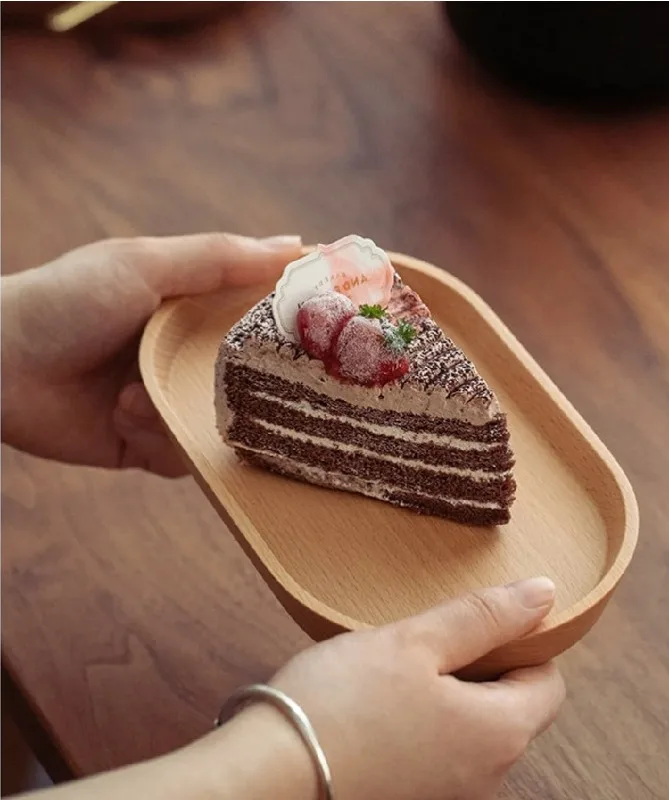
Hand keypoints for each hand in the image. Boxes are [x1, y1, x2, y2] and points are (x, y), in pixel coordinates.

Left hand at [1, 233, 301, 475]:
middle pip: (257, 373)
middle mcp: (191, 353)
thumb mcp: (144, 265)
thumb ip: (219, 258)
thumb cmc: (65, 302)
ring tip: (134, 395)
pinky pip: (185, 454)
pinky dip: (156, 437)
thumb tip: (295, 244)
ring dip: (181, 410)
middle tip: (268, 382)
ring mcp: (173, 399)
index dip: (301, 312)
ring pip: (224, 421)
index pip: (264, 307)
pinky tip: (121, 415)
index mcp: (195, 305)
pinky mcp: (150, 442)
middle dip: (259, 381)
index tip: (343, 315)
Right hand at [263, 576, 564, 799]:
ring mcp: (452, 797)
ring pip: (475, 730)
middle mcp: (489, 778)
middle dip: (484, 668)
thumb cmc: (344, 702)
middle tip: (431, 639)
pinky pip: (444, 753)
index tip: (479, 622)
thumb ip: (484, 616)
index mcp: (500, 734)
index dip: (524, 644)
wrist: (271, 775)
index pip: (549, 683)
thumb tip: (545, 594)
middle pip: (514, 709)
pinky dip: (428, 724)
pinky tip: (385, 705)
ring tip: (403, 669)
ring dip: (453, 695)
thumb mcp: (416, 642)